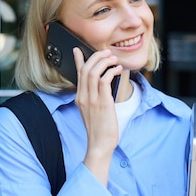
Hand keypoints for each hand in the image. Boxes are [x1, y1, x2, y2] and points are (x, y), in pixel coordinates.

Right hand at [73, 47, 122, 184]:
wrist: (100, 145)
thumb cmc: (100, 129)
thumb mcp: (93, 111)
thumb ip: (95, 97)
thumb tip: (104, 84)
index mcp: (80, 98)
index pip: (78, 75)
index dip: (78, 60)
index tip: (78, 50)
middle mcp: (83, 97)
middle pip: (85, 70)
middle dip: (96, 57)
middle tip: (106, 53)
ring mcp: (91, 100)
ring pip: (93, 72)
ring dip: (104, 62)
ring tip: (113, 59)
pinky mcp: (102, 103)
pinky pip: (104, 81)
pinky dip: (111, 72)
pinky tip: (118, 70)